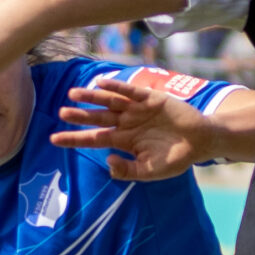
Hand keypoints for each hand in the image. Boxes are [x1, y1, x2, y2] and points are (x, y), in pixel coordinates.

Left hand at [48, 71, 205, 180]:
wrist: (201, 142)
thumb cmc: (176, 158)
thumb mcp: (150, 171)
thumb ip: (128, 170)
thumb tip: (106, 162)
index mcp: (123, 141)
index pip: (93, 139)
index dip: (73, 138)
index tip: (53, 139)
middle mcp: (126, 123)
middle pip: (98, 118)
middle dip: (80, 116)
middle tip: (61, 112)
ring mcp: (137, 110)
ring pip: (109, 102)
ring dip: (93, 97)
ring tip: (73, 94)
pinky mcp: (150, 98)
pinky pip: (129, 91)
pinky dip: (116, 87)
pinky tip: (101, 83)